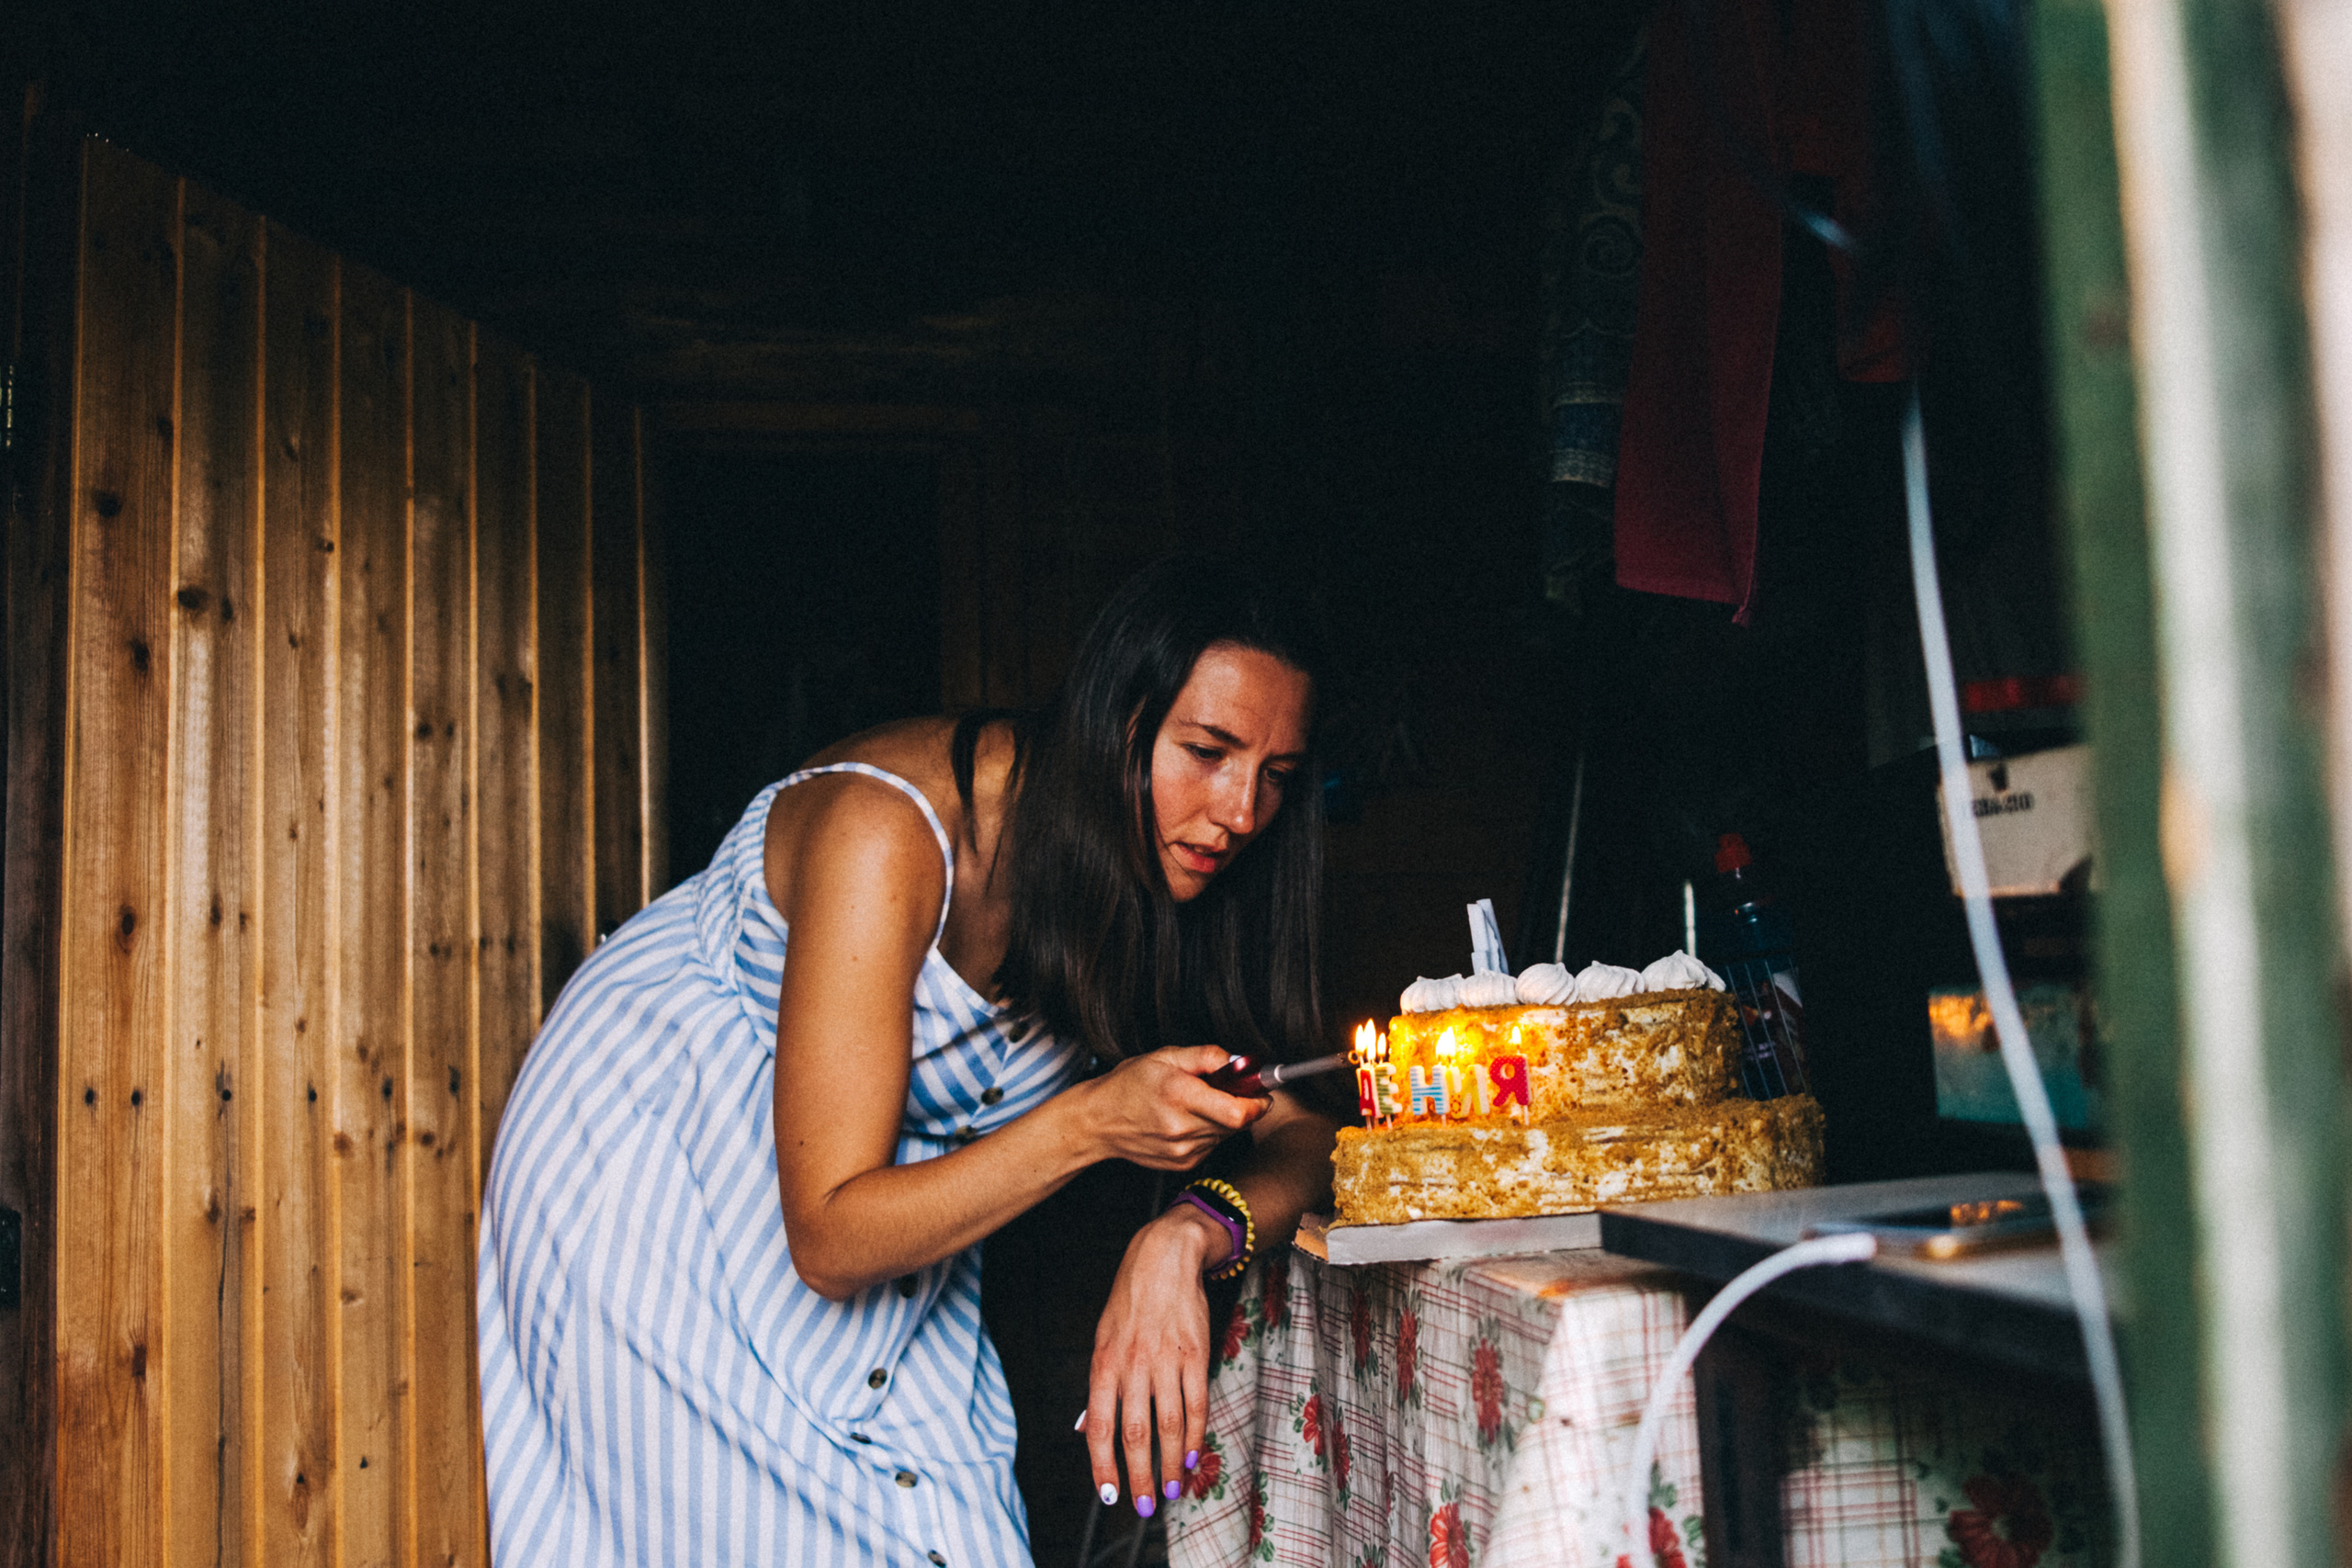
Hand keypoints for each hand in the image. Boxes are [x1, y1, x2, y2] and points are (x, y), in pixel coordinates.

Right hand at [1076, 1046, 1269, 1169]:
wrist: (1099, 1121)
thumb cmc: (1129, 1085)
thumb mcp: (1165, 1055)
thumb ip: (1206, 1056)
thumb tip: (1237, 1060)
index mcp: (1179, 1096)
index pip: (1238, 1112)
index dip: (1257, 1101)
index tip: (1260, 1090)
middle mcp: (1183, 1128)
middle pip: (1237, 1122)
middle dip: (1240, 1104)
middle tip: (1223, 1088)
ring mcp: (1183, 1150)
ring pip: (1226, 1134)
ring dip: (1223, 1118)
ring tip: (1196, 1103)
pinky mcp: (1183, 1163)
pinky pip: (1212, 1144)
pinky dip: (1208, 1130)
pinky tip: (1186, 1120)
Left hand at [1082, 1204, 1225, 1514]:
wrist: (1164, 1257)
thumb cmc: (1129, 1301)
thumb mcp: (1101, 1338)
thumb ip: (1098, 1387)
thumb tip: (1086, 1429)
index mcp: (1104, 1363)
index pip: (1100, 1426)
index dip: (1102, 1465)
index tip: (1109, 1495)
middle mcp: (1132, 1364)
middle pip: (1135, 1433)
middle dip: (1140, 1476)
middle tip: (1146, 1506)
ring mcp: (1166, 1359)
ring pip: (1169, 1424)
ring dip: (1171, 1463)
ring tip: (1173, 1489)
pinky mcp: (1195, 1353)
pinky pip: (1197, 1402)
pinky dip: (1195, 1433)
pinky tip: (1192, 1454)